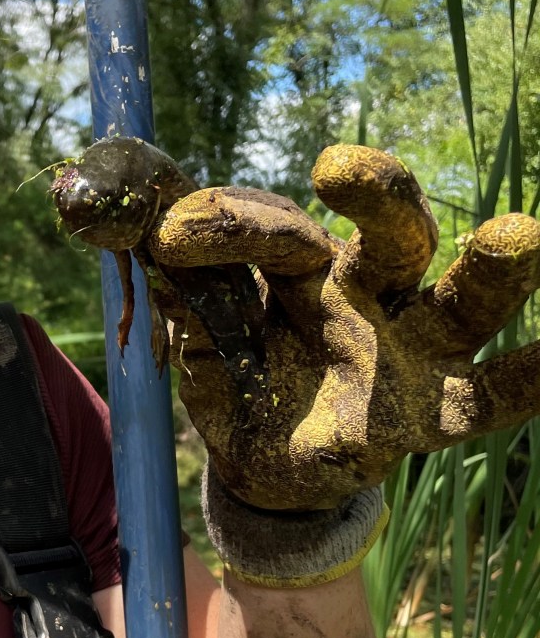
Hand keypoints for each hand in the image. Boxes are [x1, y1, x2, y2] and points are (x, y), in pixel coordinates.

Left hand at [148, 145, 539, 509]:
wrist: (267, 470)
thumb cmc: (239, 386)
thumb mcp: (200, 346)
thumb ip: (183, 298)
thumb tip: (136, 230)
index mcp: (303, 269)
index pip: (279, 228)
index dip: (227, 223)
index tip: (170, 233)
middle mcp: (368, 293)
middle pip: (389, 231)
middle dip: (375, 193)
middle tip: (337, 167)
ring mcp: (411, 346)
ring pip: (456, 298)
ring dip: (489, 270)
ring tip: (517, 234)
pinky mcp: (437, 409)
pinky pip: (492, 396)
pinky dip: (533, 378)